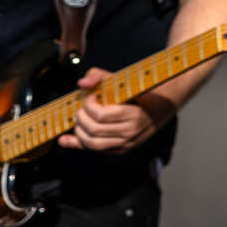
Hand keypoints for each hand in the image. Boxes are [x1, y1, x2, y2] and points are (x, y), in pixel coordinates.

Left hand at [59, 68, 175, 152]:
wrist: (160, 109)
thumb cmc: (139, 93)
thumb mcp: (124, 80)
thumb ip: (101, 76)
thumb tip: (82, 83)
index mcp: (134, 115)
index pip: (102, 116)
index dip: (89, 106)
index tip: (90, 97)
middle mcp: (131, 132)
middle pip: (94, 130)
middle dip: (81, 118)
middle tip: (81, 108)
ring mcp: (126, 144)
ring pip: (93, 144)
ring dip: (79, 131)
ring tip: (79, 119)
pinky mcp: (121, 150)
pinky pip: (95, 150)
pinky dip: (78, 144)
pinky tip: (66, 139)